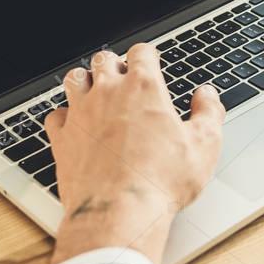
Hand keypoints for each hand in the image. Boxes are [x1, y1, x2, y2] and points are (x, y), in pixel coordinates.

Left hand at [44, 44, 224, 263]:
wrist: (119, 212)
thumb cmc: (161, 181)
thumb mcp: (204, 146)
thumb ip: (208, 113)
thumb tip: (207, 96)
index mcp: (144, 88)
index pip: (141, 52)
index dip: (147, 54)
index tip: (149, 60)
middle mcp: (108, 93)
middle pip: (104, 59)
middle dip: (114, 63)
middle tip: (121, 75)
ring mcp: (81, 113)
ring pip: (75, 79)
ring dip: (85, 81)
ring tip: (94, 90)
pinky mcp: (62, 138)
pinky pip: (55, 114)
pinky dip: (64, 115)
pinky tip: (73, 123)